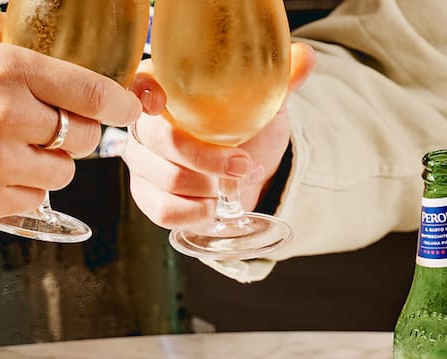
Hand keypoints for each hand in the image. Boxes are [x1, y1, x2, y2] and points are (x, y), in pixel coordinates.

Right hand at [0, 14, 141, 221]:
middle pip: (83, 137)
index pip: (91, 92)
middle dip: (75, 132)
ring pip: (62, 172)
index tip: (128, 106)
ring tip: (11, 150)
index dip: (119, 103)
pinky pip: (33, 199)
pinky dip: (23, 188)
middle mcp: (9, 118)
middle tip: (50, 127)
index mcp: (4, 70)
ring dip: (48, 163)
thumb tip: (28, 25)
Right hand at [123, 44, 316, 230]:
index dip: (145, 92)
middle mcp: (146, 123)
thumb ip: (279, 79)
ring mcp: (142, 161)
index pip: (140, 84)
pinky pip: (163, 210)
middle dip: (207, 158)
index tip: (162, 102)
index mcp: (166, 88)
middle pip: (161, 140)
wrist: (247, 172)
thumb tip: (306, 57)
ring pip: (165, 179)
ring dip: (208, 188)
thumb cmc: (246, 129)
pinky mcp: (146, 195)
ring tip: (232, 185)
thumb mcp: (264, 103)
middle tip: (242, 164)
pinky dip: (195, 213)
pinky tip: (213, 206)